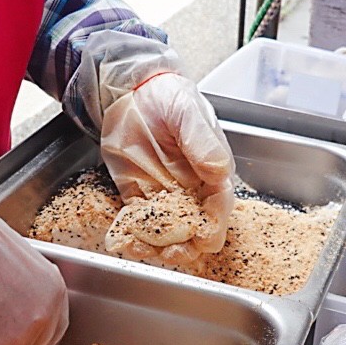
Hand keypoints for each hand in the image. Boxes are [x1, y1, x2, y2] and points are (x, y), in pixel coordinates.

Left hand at [71, 31, 236, 264]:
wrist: (131, 92)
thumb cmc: (167, 97)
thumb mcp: (187, 112)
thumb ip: (203, 140)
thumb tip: (219, 170)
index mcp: (212, 172)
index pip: (219, 206)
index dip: (214, 224)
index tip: (204, 237)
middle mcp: (192, 190)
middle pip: (196, 230)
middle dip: (187, 246)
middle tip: (172, 252)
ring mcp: (165, 197)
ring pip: (168, 234)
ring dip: (157, 247)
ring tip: (142, 249)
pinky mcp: (139, 198)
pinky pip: (139, 225)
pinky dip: (133, 237)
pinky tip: (126, 242)